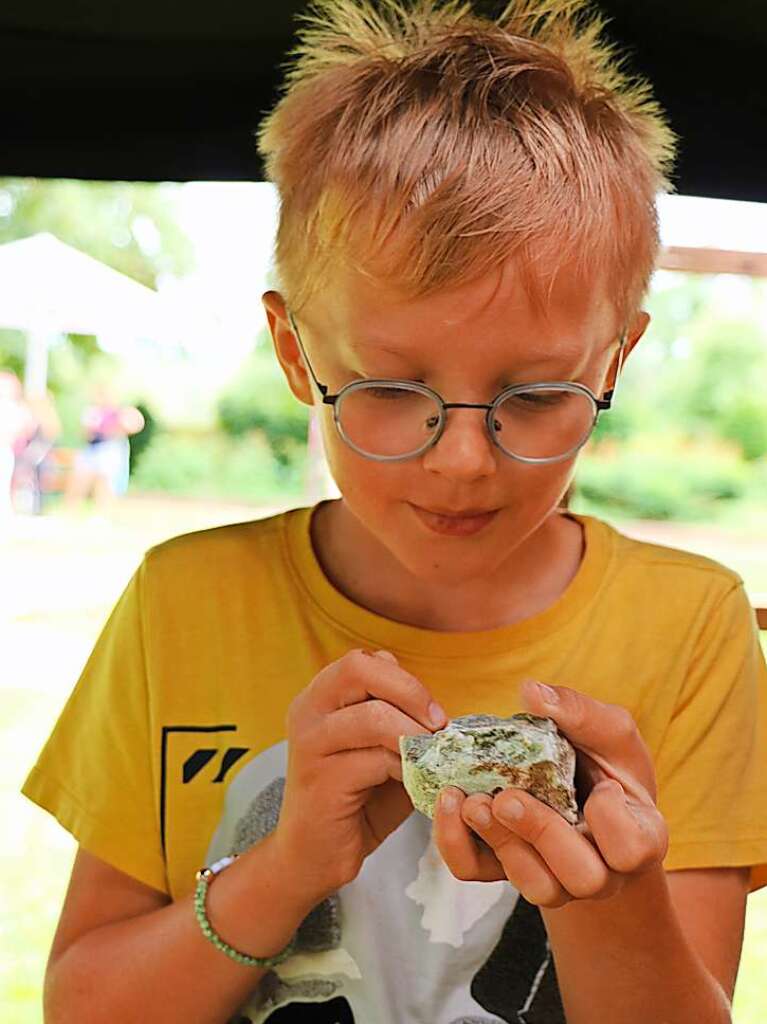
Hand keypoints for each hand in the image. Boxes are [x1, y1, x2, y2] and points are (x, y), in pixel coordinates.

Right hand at [273, 648, 446, 905]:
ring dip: (414, 735)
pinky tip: (416, 785)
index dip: (404, 680)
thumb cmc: (356, 799)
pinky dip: (406, 769)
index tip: (431, 712)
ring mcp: (310, 744)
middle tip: (438, 725)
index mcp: (320, 697)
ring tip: (432, 759)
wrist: (314, 856)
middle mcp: (307, 711)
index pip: (364, 661)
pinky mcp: (321, 780)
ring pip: (372, 715)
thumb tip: (440, 711)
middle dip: (410, 691)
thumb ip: (398, 721)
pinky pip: (375, 760)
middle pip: (359, 668)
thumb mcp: (380, 750)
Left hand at [433, 680, 667, 907]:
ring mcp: (554, 877)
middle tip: (509, 798)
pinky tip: (450, 803)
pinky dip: (456, 843)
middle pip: (581, 879)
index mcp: (636, 835)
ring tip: (474, 801)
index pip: (633, 850)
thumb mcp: (608, 732)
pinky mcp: (505, 867)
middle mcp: (600, 869)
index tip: (601, 786)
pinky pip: (478, 873)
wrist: (576, 788)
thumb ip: (580, 713)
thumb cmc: (603, 761)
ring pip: (534, 886)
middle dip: (541, 834)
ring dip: (499, 842)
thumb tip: (534, 693)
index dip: (613, 822)